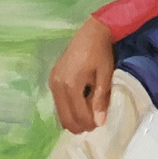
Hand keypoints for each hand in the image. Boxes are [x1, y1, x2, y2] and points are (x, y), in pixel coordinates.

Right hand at [49, 17, 113, 132]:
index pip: (77, 113)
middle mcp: (57, 85)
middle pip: (65, 116)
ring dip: (73, 118)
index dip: (89, 123)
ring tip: (89, 117)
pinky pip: (58, 101)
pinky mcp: (52, 78)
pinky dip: (68, 108)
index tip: (100, 125)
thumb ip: (101, 99)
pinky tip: (80, 107)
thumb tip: (99, 122)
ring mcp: (52, 81)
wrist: (91, 32)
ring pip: (59, 111)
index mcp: (71, 84)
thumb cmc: (101, 52)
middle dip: (79, 124)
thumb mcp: (105, 75)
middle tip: (94, 125)